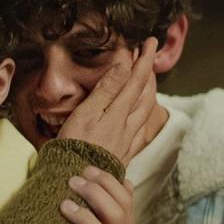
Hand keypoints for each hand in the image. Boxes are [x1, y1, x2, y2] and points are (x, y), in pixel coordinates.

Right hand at [58, 37, 159, 164]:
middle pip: (146, 95)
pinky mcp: (123, 154)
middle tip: (149, 56)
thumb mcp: (86, 113)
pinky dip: (145, 114)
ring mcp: (128, 141)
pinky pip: (141, 129)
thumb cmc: (74, 147)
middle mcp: (128, 126)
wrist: (74, 182)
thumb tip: (124, 65)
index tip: (150, 42)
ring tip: (148, 79)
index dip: (144, 60)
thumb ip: (106, 89)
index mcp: (119, 113)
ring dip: (149, 91)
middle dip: (149, 73)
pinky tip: (142, 115)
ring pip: (146, 111)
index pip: (136, 81)